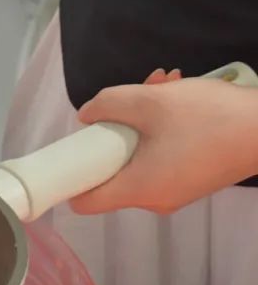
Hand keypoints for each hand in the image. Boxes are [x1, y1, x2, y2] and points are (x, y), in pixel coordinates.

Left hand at [70, 68, 257, 214]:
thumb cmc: (210, 119)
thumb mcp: (151, 101)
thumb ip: (108, 104)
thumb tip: (87, 116)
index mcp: (137, 190)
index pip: (85, 202)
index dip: (73, 177)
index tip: (76, 149)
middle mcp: (153, 200)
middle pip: (113, 170)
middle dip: (117, 129)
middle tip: (135, 94)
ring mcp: (175, 192)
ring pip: (140, 156)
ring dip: (144, 120)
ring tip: (164, 82)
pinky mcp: (193, 179)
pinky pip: (162, 157)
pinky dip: (163, 129)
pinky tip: (179, 94)